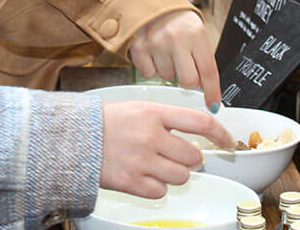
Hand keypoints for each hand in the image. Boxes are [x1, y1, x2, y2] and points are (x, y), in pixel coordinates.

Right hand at [100, 101, 233, 198]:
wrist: (73, 138)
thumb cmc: (105, 123)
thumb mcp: (137, 108)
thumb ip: (166, 118)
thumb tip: (195, 130)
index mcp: (154, 113)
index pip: (200, 122)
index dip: (220, 133)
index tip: (226, 141)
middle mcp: (150, 136)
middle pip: (193, 156)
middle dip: (189, 158)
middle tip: (176, 155)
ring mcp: (140, 160)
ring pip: (181, 176)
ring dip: (175, 174)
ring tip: (158, 166)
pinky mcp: (130, 181)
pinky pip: (161, 191)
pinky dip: (156, 187)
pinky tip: (144, 175)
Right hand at [128, 10, 221, 108]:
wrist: (152, 3)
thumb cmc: (177, 21)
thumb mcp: (196, 33)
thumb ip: (202, 59)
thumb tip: (205, 90)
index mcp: (196, 33)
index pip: (208, 71)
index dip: (212, 92)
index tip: (214, 105)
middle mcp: (177, 38)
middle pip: (188, 81)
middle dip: (188, 81)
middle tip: (185, 68)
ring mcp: (156, 43)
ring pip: (167, 78)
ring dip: (169, 71)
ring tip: (167, 53)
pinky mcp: (139, 48)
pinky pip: (149, 74)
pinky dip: (153, 68)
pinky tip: (155, 54)